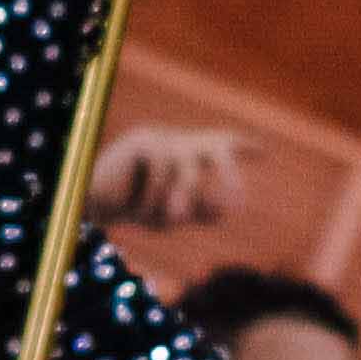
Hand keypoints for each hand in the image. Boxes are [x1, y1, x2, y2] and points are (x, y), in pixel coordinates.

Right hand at [90, 126, 250, 233]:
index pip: (218, 144)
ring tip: (167, 220)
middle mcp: (177, 142)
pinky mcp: (143, 142)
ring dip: (180, 200)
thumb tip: (227, 210)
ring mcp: (160, 139)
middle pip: (215, 146)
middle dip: (229, 170)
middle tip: (238, 199)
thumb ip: (199, 212)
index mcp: (186, 156)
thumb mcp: (171, 215)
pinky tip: (141, 209)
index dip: (242, 147)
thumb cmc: (134, 206)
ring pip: (188, 170)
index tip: (266, 153)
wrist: (94, 203)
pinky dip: (156, 197)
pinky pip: (164, 172)